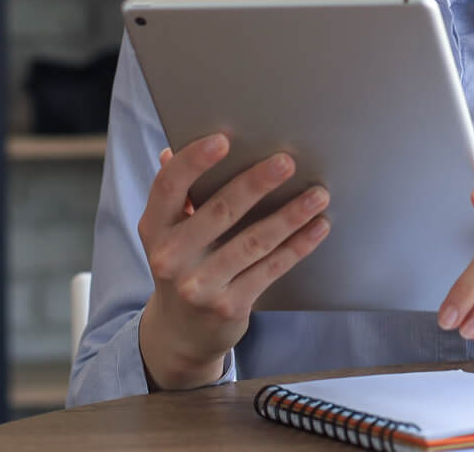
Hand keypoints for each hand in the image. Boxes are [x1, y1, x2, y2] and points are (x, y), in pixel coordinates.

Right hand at [135, 134, 331, 390]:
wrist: (181, 335)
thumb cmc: (182, 267)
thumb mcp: (168, 234)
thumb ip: (175, 194)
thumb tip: (171, 148)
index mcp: (155, 229)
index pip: (169, 186)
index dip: (194, 160)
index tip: (223, 139)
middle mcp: (171, 257)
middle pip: (219, 211)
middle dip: (256, 184)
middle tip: (287, 162)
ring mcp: (200, 286)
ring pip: (253, 242)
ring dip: (290, 215)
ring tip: (318, 194)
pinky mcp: (229, 306)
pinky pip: (270, 269)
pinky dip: (297, 246)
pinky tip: (318, 226)